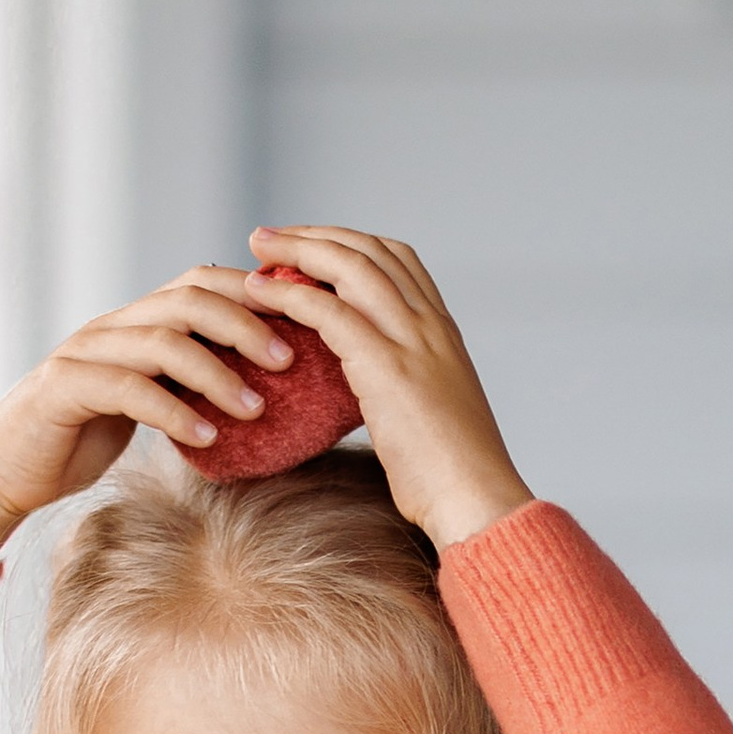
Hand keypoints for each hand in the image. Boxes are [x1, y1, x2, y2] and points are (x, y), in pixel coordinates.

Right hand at [0, 268, 295, 559]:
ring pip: (164, 341)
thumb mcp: (145, 402)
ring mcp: (85, 353)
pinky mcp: (65, 388)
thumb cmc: (81, 439)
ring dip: (218, 374)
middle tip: (288, 362)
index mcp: (135, 322)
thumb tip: (258, 383)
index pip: (201, 282)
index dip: (252, 292)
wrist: (5, 471)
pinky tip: (207, 439)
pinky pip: (130, 390)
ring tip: (256, 408)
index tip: (297, 320)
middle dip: (246, 326)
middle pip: (189, 299)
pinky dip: (174, 412)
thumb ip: (186, 383)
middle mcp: (113, 326)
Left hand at [242, 228, 528, 546]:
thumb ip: (407, 385)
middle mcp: (431, 324)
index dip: (348, 243)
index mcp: (443, 331)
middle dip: (315, 235)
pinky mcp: (386, 367)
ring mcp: (412, 340)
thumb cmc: (451, 473)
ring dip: (296, 250)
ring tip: (256, 249)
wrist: (476, 498)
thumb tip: (376, 392)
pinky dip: (289, 294)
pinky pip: (328, 311)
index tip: (309, 247)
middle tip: (269, 237)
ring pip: (349, 267)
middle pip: (369, 250)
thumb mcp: (432, 411)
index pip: (397, 259)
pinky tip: (259, 295)